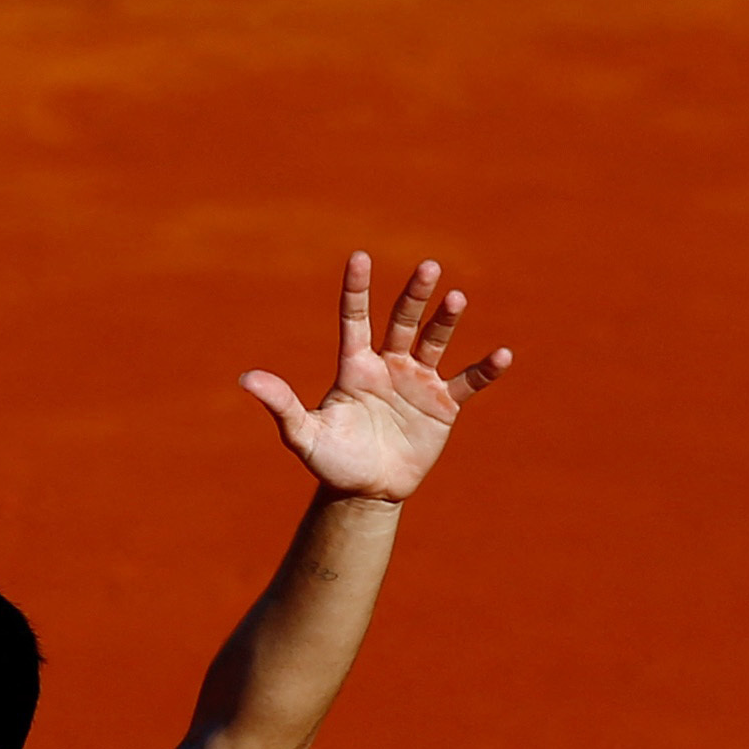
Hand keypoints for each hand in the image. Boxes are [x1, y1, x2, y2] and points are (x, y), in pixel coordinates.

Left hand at [239, 253, 512, 502]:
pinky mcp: (443, 405)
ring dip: (445, 321)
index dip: (356, 289)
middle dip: (414, 296)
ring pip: (435, 342)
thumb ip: (281, 405)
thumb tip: (245, 379)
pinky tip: (503, 356)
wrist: (366, 491)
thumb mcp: (303, 435)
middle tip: (427, 267)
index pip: (354, 319)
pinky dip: (485, 370)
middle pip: (402, 321)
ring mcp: (418, 382)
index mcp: (354, 366)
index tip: (359, 257)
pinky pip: (467, 382)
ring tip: (456, 298)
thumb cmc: (332, 461)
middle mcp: (388, 365)